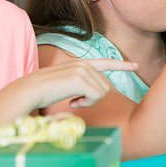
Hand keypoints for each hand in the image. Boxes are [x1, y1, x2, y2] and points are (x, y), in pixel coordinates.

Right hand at [21, 58, 136, 109]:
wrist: (29, 92)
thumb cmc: (45, 93)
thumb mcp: (66, 85)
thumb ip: (83, 83)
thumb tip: (101, 91)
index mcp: (80, 64)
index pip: (105, 63)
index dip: (122, 65)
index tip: (136, 66)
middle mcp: (83, 64)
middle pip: (105, 86)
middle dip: (93, 98)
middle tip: (75, 100)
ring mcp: (82, 70)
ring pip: (102, 92)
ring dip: (89, 101)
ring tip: (72, 100)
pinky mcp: (80, 79)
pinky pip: (96, 96)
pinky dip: (86, 103)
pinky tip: (72, 102)